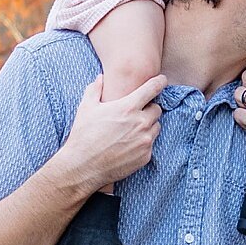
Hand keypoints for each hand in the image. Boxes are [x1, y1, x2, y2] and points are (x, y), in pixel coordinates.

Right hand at [56, 73, 165, 192]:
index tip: (162, 80)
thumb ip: (95, 90)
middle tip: (135, 113)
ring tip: (131, 130)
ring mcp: (145, 141)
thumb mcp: (86, 108)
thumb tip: (100, 78)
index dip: (159, 82)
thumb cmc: (83, 135)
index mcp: (128, 107)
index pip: (152, 88)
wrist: (83, 166)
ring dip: (148, 126)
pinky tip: (128, 145)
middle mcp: (140, 123)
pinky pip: (151, 144)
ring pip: (156, 127)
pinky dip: (143, 142)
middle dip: (149, 109)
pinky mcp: (146, 156)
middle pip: (157, 109)